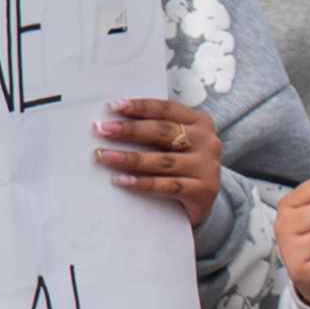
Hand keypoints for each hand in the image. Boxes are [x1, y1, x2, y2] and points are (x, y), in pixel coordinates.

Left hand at [96, 96, 221, 226]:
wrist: (203, 201)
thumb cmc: (182, 165)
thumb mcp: (177, 142)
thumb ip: (156, 129)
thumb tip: (113, 121)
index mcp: (200, 122)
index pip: (166, 109)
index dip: (139, 107)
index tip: (112, 107)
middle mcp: (207, 141)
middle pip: (163, 132)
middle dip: (129, 130)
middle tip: (102, 130)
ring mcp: (207, 167)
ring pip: (163, 160)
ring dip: (130, 158)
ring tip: (105, 156)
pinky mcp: (204, 191)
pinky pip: (168, 186)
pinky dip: (143, 183)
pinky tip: (122, 180)